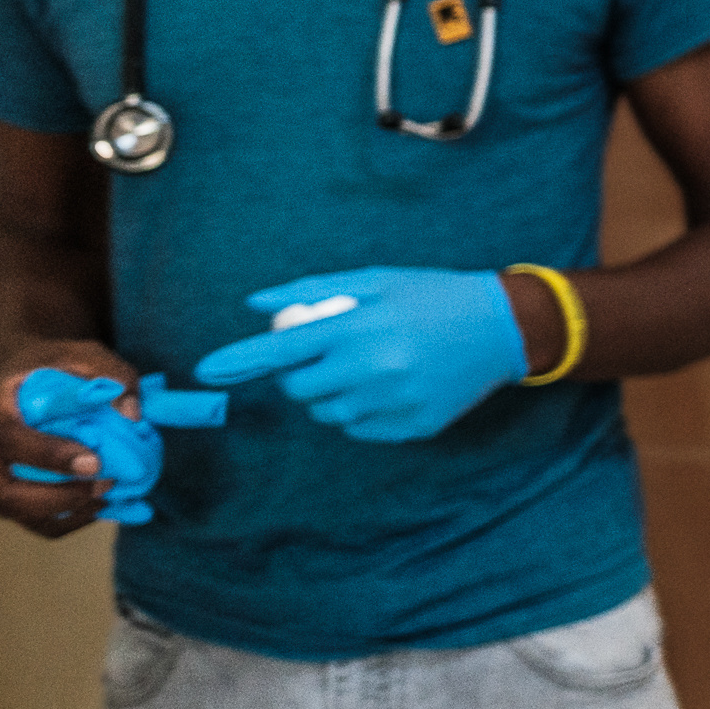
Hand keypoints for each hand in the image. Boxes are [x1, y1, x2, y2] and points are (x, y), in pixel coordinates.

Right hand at [9, 371, 165, 524]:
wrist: (27, 380)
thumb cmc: (54, 366)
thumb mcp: (84, 354)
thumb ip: (111, 376)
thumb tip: (131, 415)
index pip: (8, 438)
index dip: (49, 456)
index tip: (95, 462)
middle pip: (4, 491)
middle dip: (58, 496)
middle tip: (105, 485)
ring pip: (17, 512)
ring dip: (66, 511)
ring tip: (107, 494)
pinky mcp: (4, 495)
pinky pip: (32, 522)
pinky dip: (68, 520)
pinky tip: (100, 505)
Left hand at [192, 268, 528, 441]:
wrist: (503, 328)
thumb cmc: (433, 295)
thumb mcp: (377, 280)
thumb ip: (314, 291)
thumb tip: (255, 305)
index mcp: (361, 327)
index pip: (282, 348)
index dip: (240, 359)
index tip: (206, 370)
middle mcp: (374, 368)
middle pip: (300, 389)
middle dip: (300, 375)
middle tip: (329, 354)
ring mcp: (394, 402)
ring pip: (328, 413)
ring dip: (330, 395)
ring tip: (365, 368)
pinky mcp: (412, 426)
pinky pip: (361, 428)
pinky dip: (361, 411)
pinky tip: (389, 386)